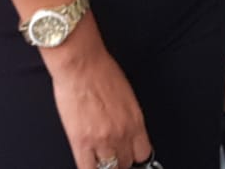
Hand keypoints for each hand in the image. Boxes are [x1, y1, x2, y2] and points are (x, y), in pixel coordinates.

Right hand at [46, 26, 151, 168]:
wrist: (81, 64)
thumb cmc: (101, 71)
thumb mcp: (126, 95)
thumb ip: (128, 117)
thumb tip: (126, 130)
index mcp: (136, 120)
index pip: (143, 153)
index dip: (134, 156)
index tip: (128, 155)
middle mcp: (123, 133)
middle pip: (126, 163)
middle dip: (119, 160)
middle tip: (111, 154)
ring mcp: (102, 140)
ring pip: (109, 168)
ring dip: (105, 165)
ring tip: (99, 158)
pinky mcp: (81, 142)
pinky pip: (87, 168)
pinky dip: (88, 167)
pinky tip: (87, 161)